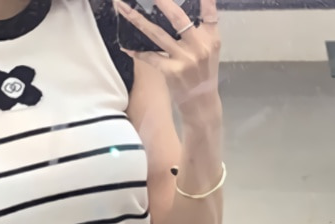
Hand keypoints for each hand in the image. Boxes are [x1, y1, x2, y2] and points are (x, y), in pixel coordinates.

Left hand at [116, 0, 221, 115]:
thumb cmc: (203, 73)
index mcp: (210, 36)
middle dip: (161, 2)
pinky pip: (150, 58)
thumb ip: (204, 28)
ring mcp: (184, 59)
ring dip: (138, 21)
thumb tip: (182, 12)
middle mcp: (198, 45)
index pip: (209, 10)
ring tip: (124, 8)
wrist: (201, 102)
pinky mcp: (171, 72)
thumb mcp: (211, 48)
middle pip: (178, 18)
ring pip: (158, 35)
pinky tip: (126, 46)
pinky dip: (137, 52)